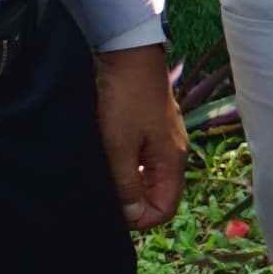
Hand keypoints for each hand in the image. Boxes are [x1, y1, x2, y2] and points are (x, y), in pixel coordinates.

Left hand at [94, 44, 186, 231]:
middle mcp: (172, 153)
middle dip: (132, 204)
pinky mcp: (149, 129)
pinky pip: (140, 161)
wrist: (127, 53)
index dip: (139, 219)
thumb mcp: (119, 147)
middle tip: (100, 197)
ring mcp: (161, 140)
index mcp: (172, 161)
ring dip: (125, 185)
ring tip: (100, 178)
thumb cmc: (124, 99)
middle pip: (157, 196)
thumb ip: (126, 185)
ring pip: (146, 179)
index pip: (164, 209)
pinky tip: (104, 159)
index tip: (111, 212)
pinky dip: (124, 168)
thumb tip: (132, 216)